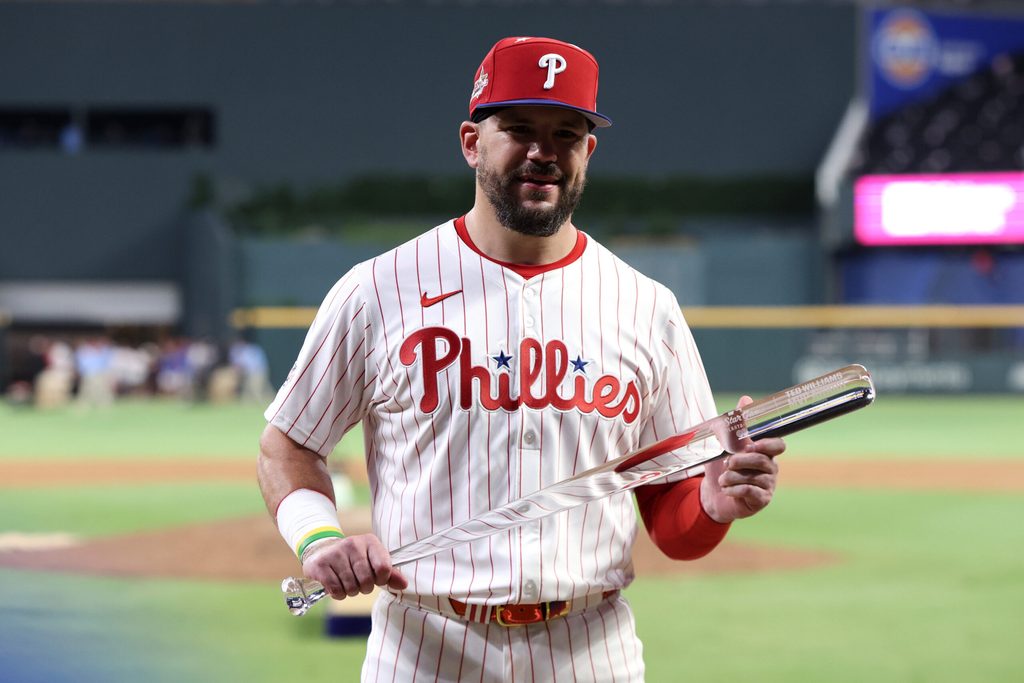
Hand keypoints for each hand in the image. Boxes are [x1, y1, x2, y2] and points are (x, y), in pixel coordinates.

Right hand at [302, 533, 407, 599]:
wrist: (323, 552)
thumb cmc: (354, 560)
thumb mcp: (373, 561)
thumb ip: (390, 573)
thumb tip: (404, 585)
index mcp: (370, 541)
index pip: (384, 567)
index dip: (382, 579)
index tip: (377, 578)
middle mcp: (352, 543)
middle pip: (367, 580)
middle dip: (364, 587)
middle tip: (359, 581)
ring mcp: (335, 553)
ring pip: (351, 587)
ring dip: (351, 591)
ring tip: (347, 582)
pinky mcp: (321, 564)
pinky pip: (336, 590)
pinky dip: (338, 594)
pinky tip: (336, 585)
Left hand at [700, 395, 784, 523]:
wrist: (712, 493)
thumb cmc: (721, 466)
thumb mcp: (724, 442)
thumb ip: (736, 422)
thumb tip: (746, 399)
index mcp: (764, 451)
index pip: (779, 445)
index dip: (769, 444)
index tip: (753, 444)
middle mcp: (770, 468)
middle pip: (763, 460)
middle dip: (740, 461)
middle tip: (727, 463)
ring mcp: (768, 485)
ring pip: (753, 478)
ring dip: (731, 477)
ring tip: (723, 479)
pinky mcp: (761, 500)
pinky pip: (749, 492)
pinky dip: (733, 489)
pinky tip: (726, 489)